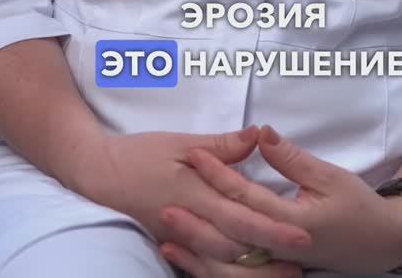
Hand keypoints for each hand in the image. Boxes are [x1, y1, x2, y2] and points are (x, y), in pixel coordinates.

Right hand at [79, 125, 311, 262]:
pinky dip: (228, 271)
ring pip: (221, 264)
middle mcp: (188, 223)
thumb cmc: (139, 153)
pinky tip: (247, 270)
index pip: (239, 217)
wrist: (99, 175)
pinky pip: (204, 265)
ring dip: (254, 270)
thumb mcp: (180, 141)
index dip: (272, 228)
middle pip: (235, 249)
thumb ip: (220, 145)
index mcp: (193, 194)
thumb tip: (256, 136)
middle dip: (270, 257)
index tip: (301, 234)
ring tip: (284, 273)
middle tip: (303, 260)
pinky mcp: (172, 246)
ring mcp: (179, 239)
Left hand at [161, 125, 401, 274]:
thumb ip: (292, 158)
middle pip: (229, 234)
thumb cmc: (358, 207)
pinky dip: (206, 266)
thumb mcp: (329, 176)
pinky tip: (183, 254)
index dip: (218, 172)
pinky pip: (234, 274)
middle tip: (163, 198)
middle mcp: (280, 248)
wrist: (380, 245)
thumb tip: (261, 133)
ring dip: (195, 247)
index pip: (246, 196)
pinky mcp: (273, 270)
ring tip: (165, 231)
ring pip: (228, 263)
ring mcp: (275, 264)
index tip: (193, 153)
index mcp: (294, 222)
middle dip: (194, 217)